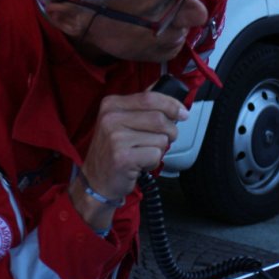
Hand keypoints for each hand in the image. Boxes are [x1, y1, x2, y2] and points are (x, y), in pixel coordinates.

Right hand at [69, 90, 188, 228]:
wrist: (96, 180)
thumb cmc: (113, 151)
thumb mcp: (121, 122)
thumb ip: (142, 107)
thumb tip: (171, 99)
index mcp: (111, 104)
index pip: (150, 97)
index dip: (172, 105)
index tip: (182, 113)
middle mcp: (111, 118)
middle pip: (159, 118)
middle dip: (170, 131)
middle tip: (161, 140)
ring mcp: (115, 138)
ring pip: (160, 138)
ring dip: (158, 149)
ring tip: (142, 153)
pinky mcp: (123, 158)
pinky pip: (156, 155)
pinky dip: (153, 162)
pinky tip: (139, 164)